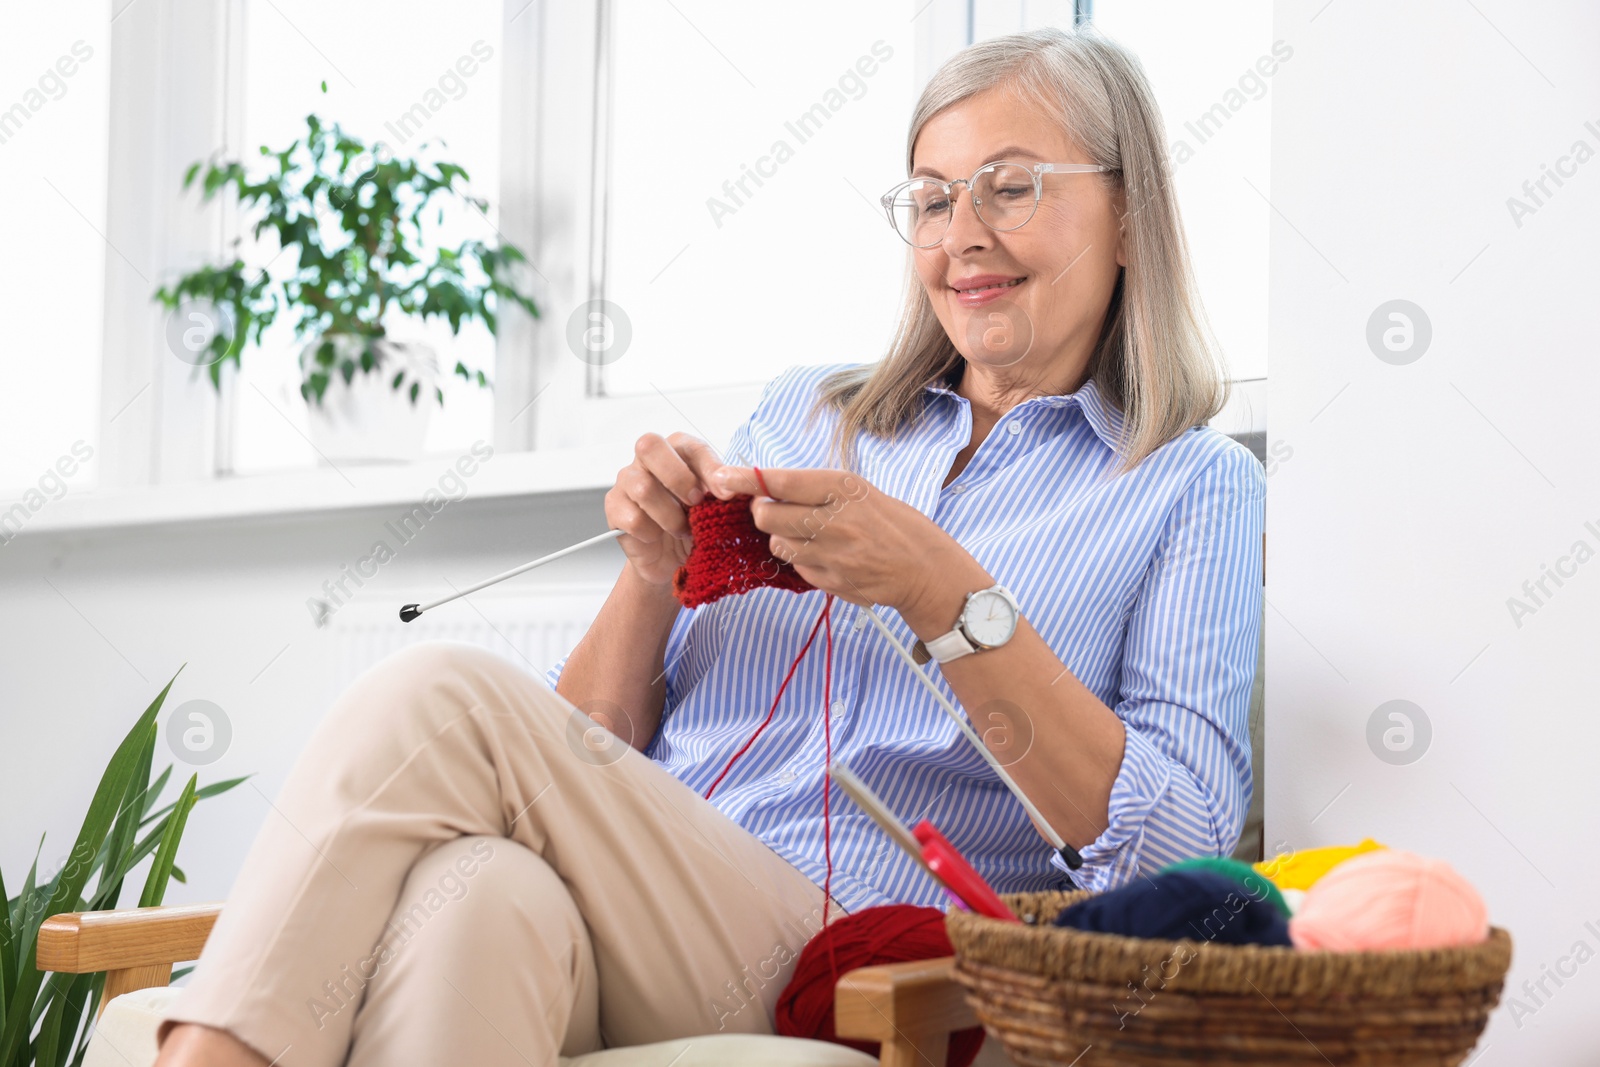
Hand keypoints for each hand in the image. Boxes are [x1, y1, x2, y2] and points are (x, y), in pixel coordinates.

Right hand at [605, 432, 726, 585]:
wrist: (671, 559)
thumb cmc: (694, 523)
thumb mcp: (715, 506)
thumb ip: (722, 491)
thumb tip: (732, 486)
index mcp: (676, 451)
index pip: (689, 445)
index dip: (709, 467)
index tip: (726, 494)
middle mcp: (647, 460)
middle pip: (649, 446)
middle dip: (678, 477)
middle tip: (696, 503)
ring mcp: (626, 481)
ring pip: (643, 488)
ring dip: (670, 516)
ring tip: (682, 530)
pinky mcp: (614, 508)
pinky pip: (632, 518)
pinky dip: (651, 533)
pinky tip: (657, 537)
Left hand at [711, 465, 983, 613]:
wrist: (922, 568)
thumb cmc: (889, 522)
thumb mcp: (858, 491)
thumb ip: (814, 489)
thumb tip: (765, 486)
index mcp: (842, 488)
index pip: (780, 481)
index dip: (744, 479)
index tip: (720, 478)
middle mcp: (835, 520)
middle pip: (767, 516)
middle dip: (762, 512)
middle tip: (774, 509)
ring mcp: (832, 555)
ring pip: (777, 544)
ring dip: (782, 537)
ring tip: (808, 533)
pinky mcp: (830, 582)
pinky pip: (796, 567)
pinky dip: (801, 559)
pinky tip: (825, 554)